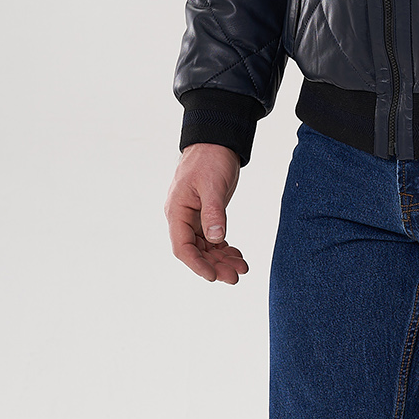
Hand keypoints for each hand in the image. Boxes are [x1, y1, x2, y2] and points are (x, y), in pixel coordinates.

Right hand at [165, 143, 246, 282]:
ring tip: (241, 268)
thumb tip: (216, 238)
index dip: (197, 264)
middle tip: (235, 277)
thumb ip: (214, 212)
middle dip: (214, 265)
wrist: (216, 142)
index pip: (182, 246)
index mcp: (177, 211)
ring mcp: (194, 218)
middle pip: (196, 251)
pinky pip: (213, 238)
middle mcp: (183, 218)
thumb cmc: (209, 159)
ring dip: (222, 259)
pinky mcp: (206, 215)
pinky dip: (225, 248)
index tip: (214, 276)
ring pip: (206, 247)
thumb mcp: (212, 185)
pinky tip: (238, 255)